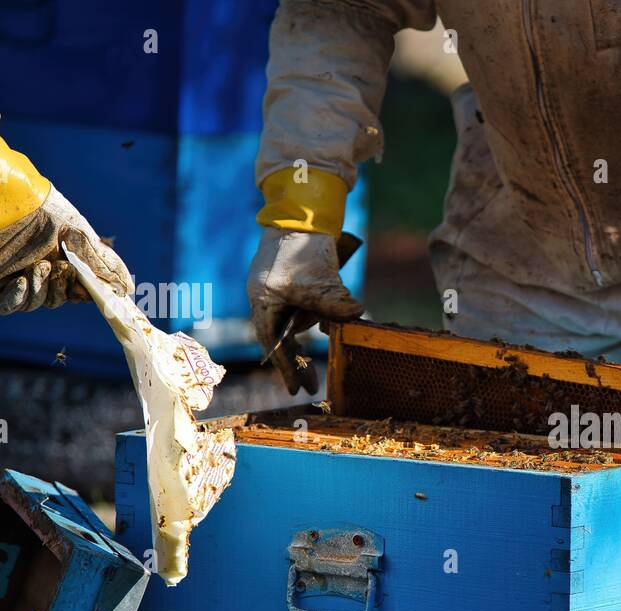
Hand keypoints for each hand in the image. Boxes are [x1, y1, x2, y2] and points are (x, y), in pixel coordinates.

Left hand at [0, 187, 131, 314]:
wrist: (1, 200)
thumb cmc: (42, 211)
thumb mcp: (81, 236)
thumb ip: (104, 264)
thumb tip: (127, 289)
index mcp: (60, 259)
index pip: (78, 289)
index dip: (85, 293)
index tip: (91, 290)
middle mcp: (37, 270)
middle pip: (60, 298)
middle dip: (63, 286)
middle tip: (62, 267)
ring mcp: (14, 279)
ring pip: (38, 302)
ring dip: (42, 288)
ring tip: (38, 265)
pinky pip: (7, 307)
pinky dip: (18, 298)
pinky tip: (22, 281)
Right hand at [247, 227, 362, 394]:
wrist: (301, 210)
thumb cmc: (301, 245)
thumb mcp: (317, 280)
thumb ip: (334, 302)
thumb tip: (357, 315)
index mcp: (263, 301)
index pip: (274, 343)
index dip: (285, 368)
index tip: (295, 390)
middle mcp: (269, 299)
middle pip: (283, 338)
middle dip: (297, 362)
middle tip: (312, 386)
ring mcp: (281, 290)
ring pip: (295, 324)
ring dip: (308, 340)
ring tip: (323, 355)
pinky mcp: (295, 281)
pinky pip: (304, 308)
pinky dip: (317, 320)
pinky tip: (330, 329)